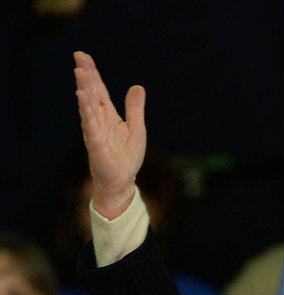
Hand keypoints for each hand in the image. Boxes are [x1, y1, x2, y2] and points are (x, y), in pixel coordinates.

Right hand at [73, 51, 146, 219]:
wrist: (123, 181)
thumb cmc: (127, 156)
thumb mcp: (136, 128)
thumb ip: (135, 108)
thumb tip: (137, 86)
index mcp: (108, 115)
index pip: (98, 90)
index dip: (92, 73)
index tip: (83, 56)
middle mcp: (99, 120)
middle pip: (91, 93)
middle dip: (86, 75)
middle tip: (78, 56)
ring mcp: (96, 131)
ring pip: (88, 106)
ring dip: (84, 88)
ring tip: (79, 72)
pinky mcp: (96, 143)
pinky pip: (90, 125)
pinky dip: (86, 111)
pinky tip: (82, 97)